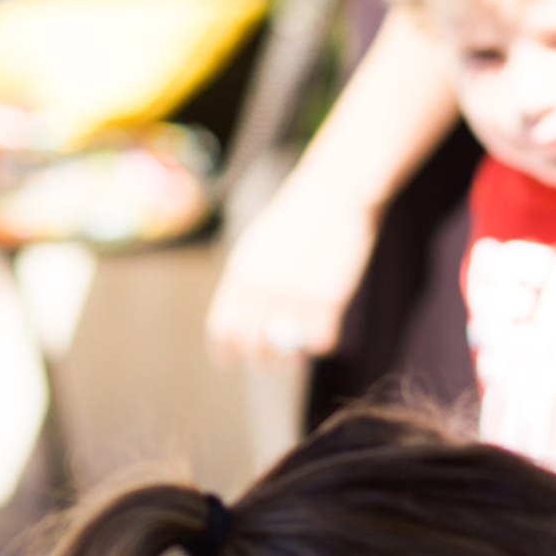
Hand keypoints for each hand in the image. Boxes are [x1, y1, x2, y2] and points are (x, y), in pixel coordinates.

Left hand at [205, 175, 379, 362]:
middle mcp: (262, 288)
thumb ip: (250, 282)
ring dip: (292, 360)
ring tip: (299, 357)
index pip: (222, 327)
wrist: (334, 192)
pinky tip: (327, 336)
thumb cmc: (298, 218)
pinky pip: (321, 341)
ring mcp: (293, 295)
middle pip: (253, 345)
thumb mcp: (260, 245)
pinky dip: (324, 343)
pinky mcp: (327, 299)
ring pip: (286, 351)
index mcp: (240, 273)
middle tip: (273, 362)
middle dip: (262, 359)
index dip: (224, 350)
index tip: (228, 361)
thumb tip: (246, 321)